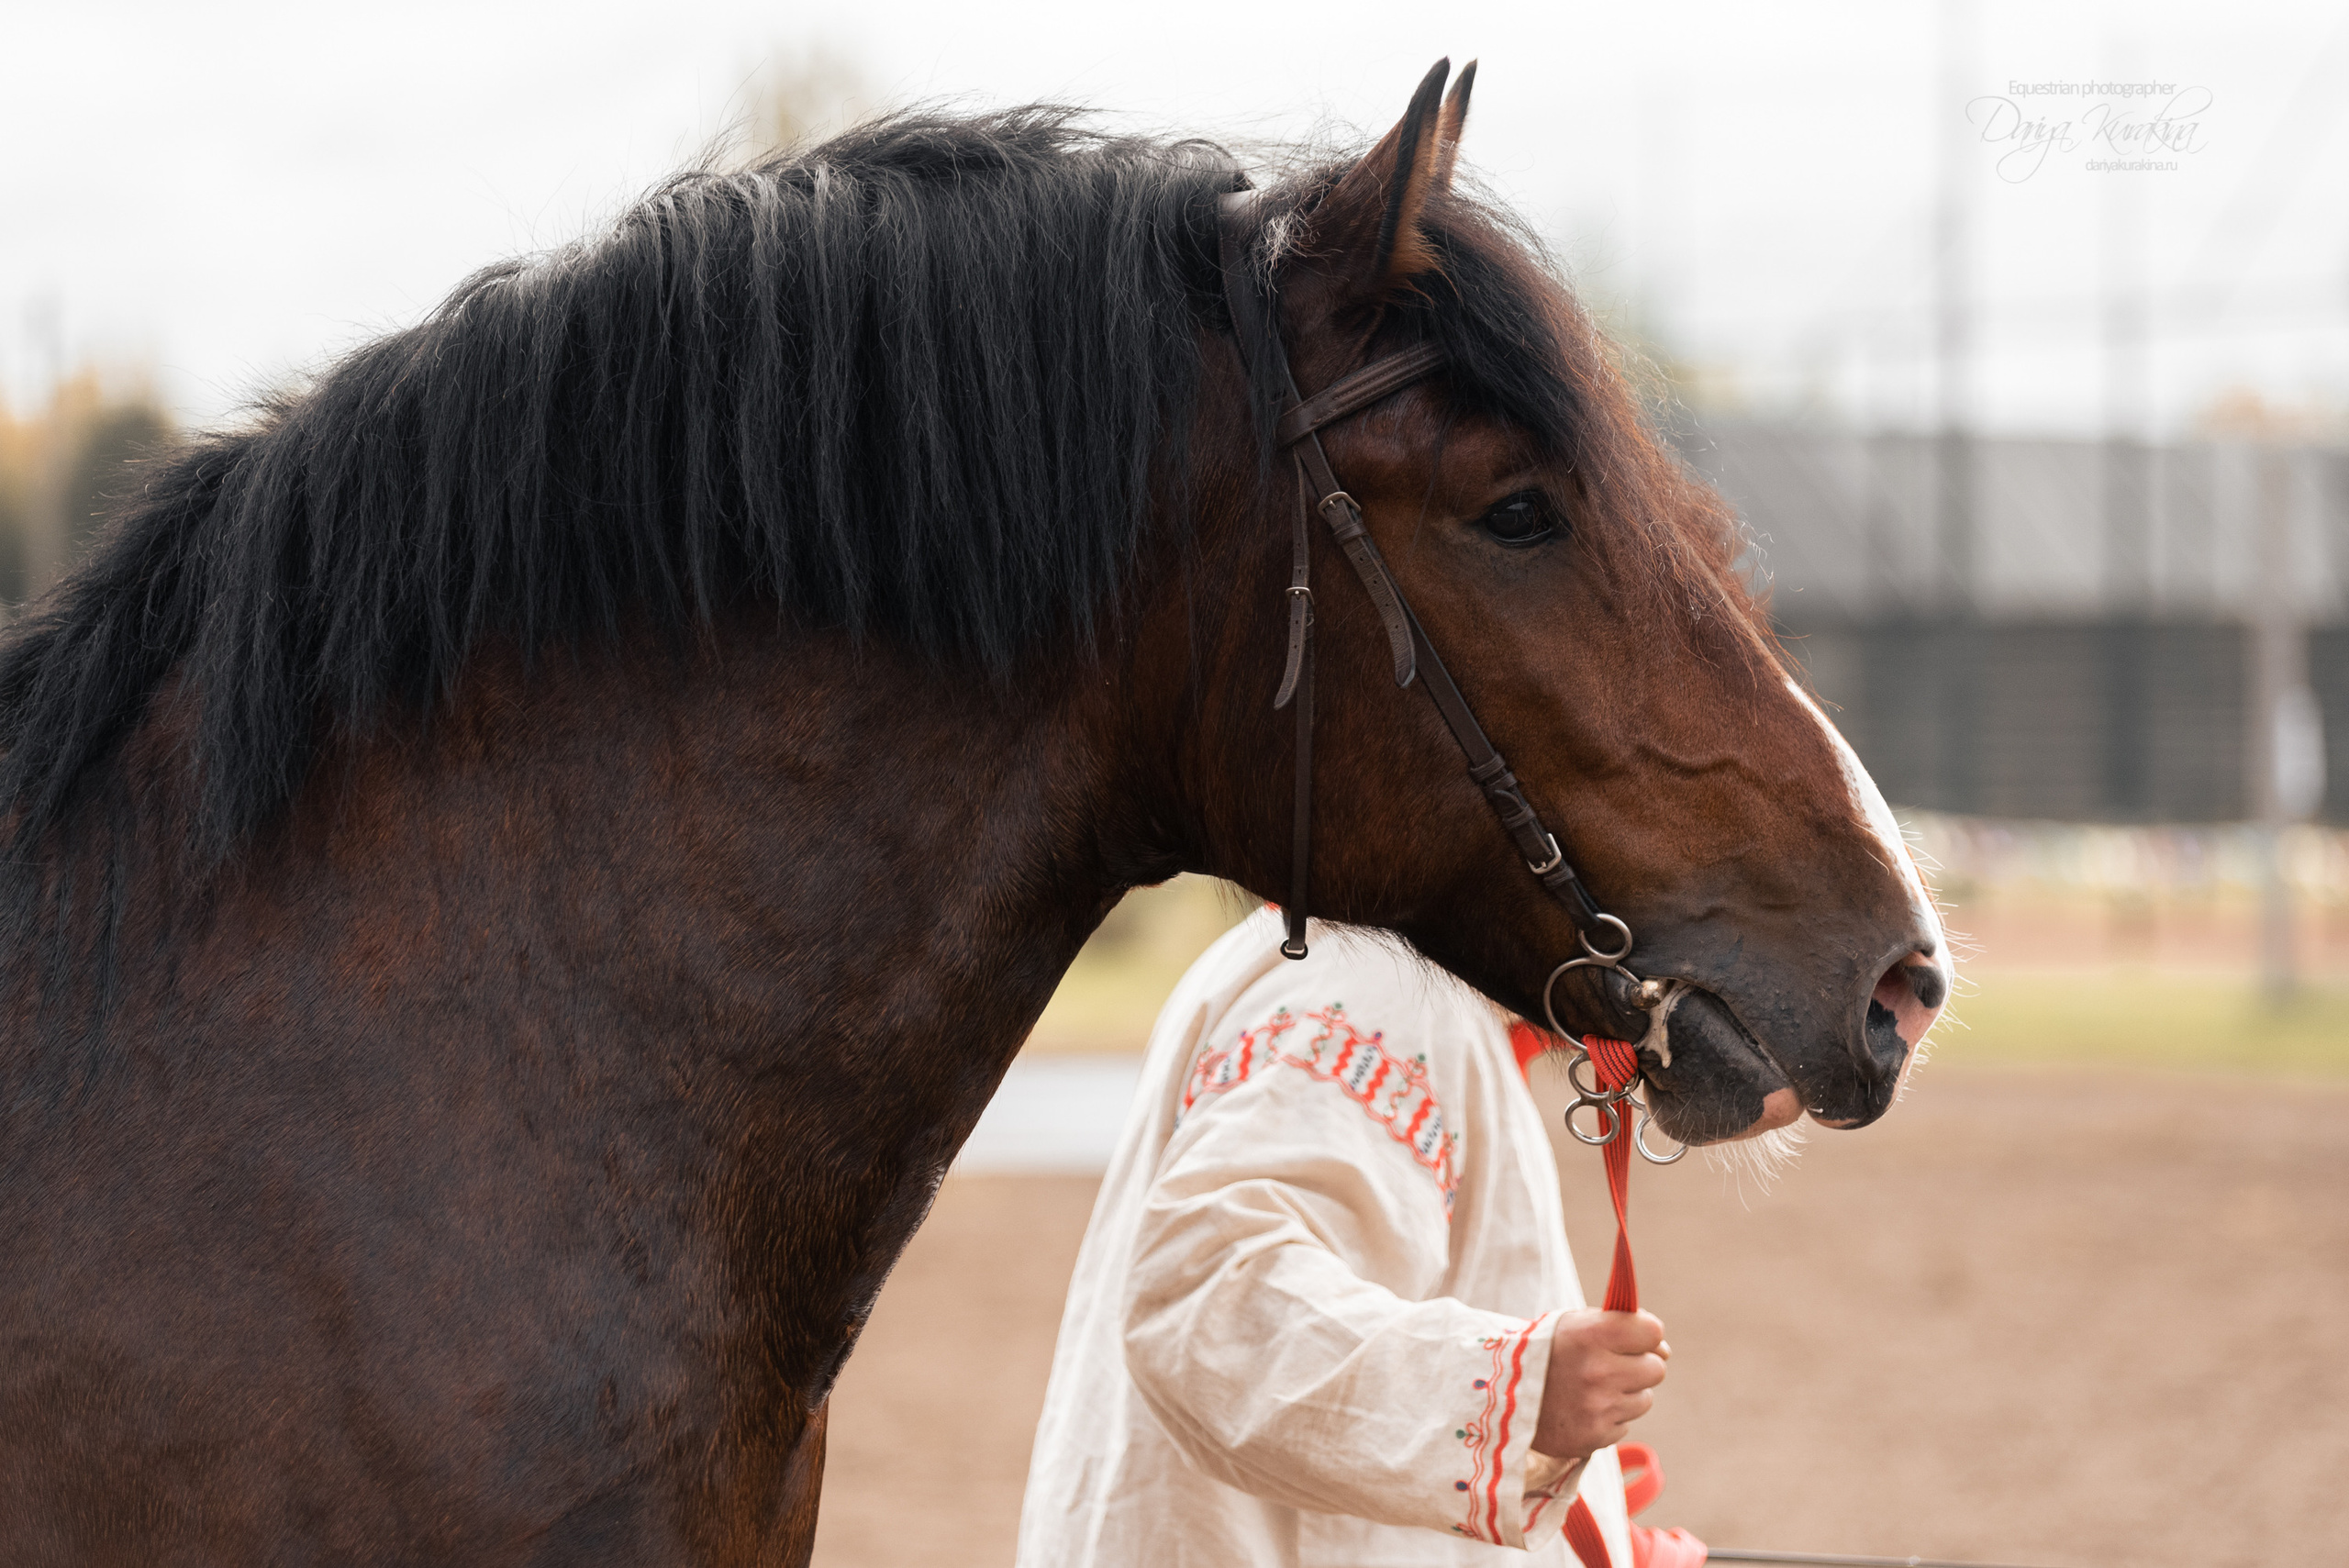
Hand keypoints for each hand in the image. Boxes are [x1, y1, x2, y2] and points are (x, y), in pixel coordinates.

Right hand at [1530, 1309, 1667, 1460]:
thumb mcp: (1574, 1324)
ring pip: (1644, 1400)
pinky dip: (1609, 1418)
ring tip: (1591, 1389)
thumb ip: (1618, 1326)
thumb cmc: (1546, 1352)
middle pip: (1656, 1369)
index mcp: (1592, 1334)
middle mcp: (1598, 1371)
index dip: (1647, 1336)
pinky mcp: (1595, 1437)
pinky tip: (1582, 1409)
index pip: (1652, 1332)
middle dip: (1639, 1366)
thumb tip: (1664, 1350)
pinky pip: (1624, 1425)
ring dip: (1625, 1394)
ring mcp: (1598, 1408)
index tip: (1634, 1340)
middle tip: (1610, 1365)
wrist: (1499, 1394)